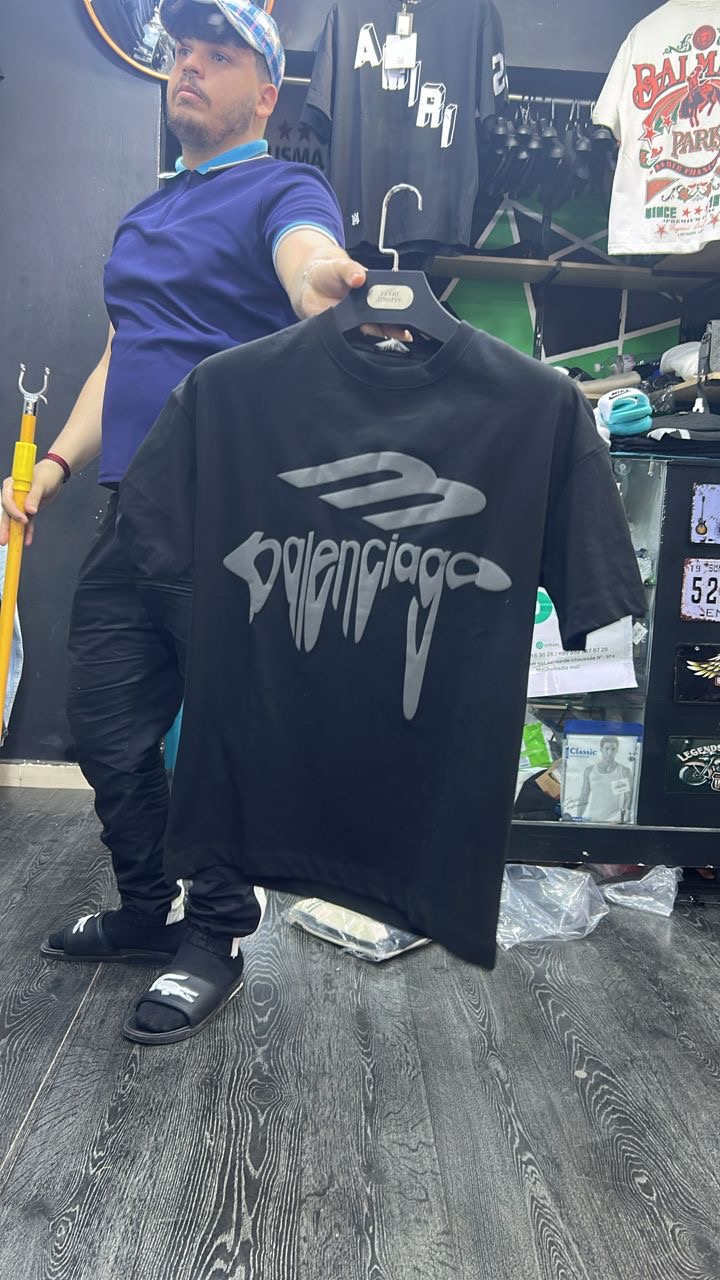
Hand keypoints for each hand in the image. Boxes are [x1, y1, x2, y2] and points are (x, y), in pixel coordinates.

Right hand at [0, 459, 65, 547]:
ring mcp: (20, 503)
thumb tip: (29, 511)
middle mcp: (13, 495)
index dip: (13, 511)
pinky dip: (27, 531)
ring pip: (14, 520)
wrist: (55, 474)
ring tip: (12, 544)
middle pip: (7, 512)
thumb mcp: (41, 484)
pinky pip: (26, 523)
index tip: (23, 519)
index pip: (7, 500)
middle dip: (5, 526)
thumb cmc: (46, 474)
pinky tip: (27, 541)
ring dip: (14, 532)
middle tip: (4, 540)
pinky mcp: (28, 510)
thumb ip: (34, 496)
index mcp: (12, 485)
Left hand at [297, 256, 411, 342]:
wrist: (307, 283)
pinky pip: (350, 340)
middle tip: (404, 334)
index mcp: (372, 292)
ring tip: (383, 337)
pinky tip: (360, 344)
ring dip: (376, 336)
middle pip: (384, 322)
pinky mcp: (340, 331)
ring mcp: (355, 322)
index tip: (409, 317)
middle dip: (395, 329)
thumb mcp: (340, 266)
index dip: (401, 311)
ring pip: (370, 333)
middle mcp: (366, 309)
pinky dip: (355, 344)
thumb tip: (359, 277)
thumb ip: (350, 270)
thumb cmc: (328, 271)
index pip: (390, 303)